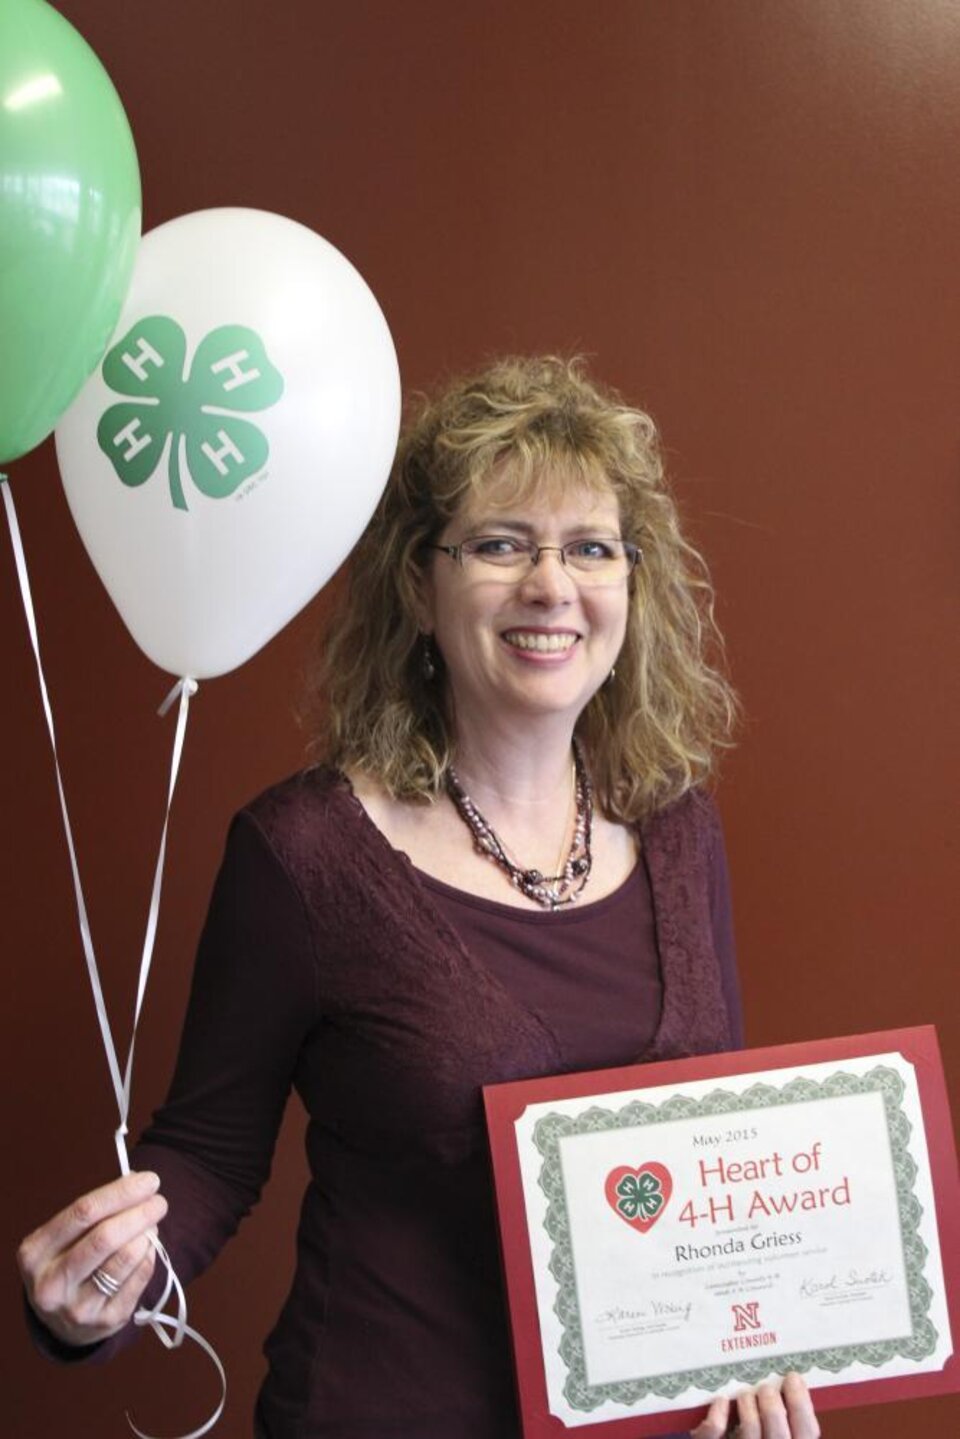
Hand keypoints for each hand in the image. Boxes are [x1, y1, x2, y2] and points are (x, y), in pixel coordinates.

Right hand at [17, 1171, 167, 1346]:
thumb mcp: (65, 1238)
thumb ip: (96, 1211)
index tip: (149, 1180)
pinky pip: (139, 1278)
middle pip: (104, 1237)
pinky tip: (146, 1249)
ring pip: (125, 1258)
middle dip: (139, 1214)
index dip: (120, 1193)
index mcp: (35, 1252)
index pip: (83, 1212)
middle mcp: (51, 1283)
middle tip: (159, 1202)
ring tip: (151, 1225)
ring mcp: (77, 1307)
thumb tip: (137, 1182)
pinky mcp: (105, 1321)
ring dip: (147, 1235)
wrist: (63, 1321)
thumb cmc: (69, 1262)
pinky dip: (149, 1256)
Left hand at [691, 1372, 819, 1438]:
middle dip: (773, 1407)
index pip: (808, 1432)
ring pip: (749, 1436)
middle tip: (766, 1388)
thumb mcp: (780, 1432)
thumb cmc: (763, 1433)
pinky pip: (714, 1437)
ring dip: (748, 1410)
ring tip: (746, 1395)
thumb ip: (788, 1422)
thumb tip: (784, 1389)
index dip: (802, 1404)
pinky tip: (721, 1401)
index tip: (793, 1377)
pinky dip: (717, 1418)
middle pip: (779, 1436)